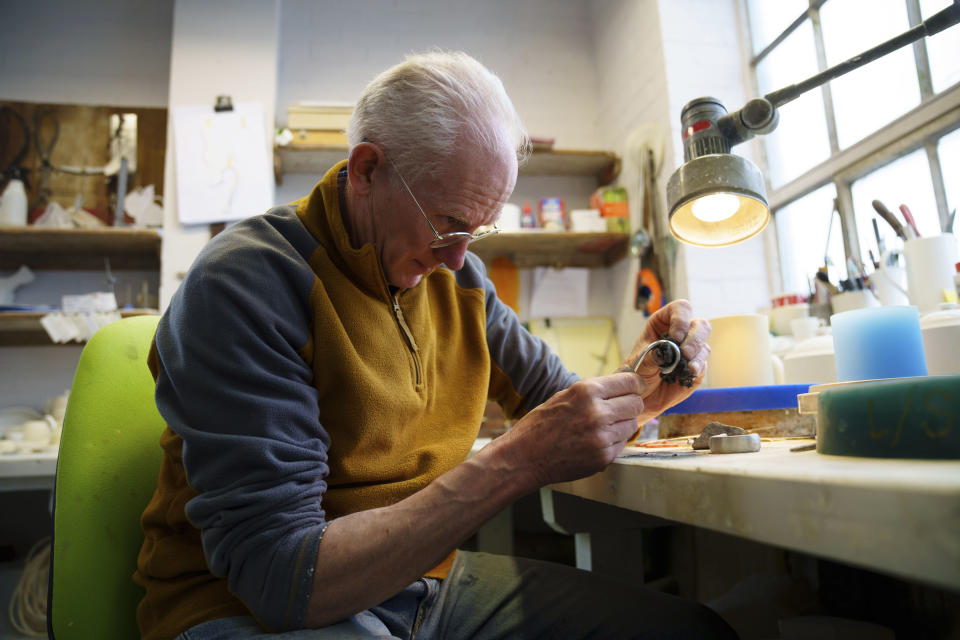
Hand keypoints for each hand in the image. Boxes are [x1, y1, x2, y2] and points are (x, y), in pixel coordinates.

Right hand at [495, 372, 646, 485]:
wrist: (524, 457)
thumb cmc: (540, 425)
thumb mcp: (564, 396)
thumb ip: (594, 391)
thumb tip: (621, 386)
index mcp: (587, 391)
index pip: (630, 382)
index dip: (636, 385)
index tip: (637, 387)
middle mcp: (598, 412)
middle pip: (636, 404)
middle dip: (630, 405)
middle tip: (620, 408)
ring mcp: (602, 437)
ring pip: (632, 425)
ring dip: (622, 424)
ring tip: (602, 427)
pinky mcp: (604, 457)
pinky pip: (621, 444)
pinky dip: (613, 441)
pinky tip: (594, 441)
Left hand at [621, 299, 709, 418]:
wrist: (640, 395)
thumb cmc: (636, 372)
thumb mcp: (639, 361)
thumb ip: (652, 355)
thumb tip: (668, 351)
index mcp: (664, 323)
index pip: (680, 309)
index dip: (681, 319)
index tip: (676, 336)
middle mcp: (681, 334)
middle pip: (700, 325)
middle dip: (695, 338)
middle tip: (685, 352)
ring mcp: (690, 351)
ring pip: (704, 344)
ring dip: (697, 354)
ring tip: (688, 366)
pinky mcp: (696, 368)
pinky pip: (703, 364)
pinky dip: (698, 367)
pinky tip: (690, 372)